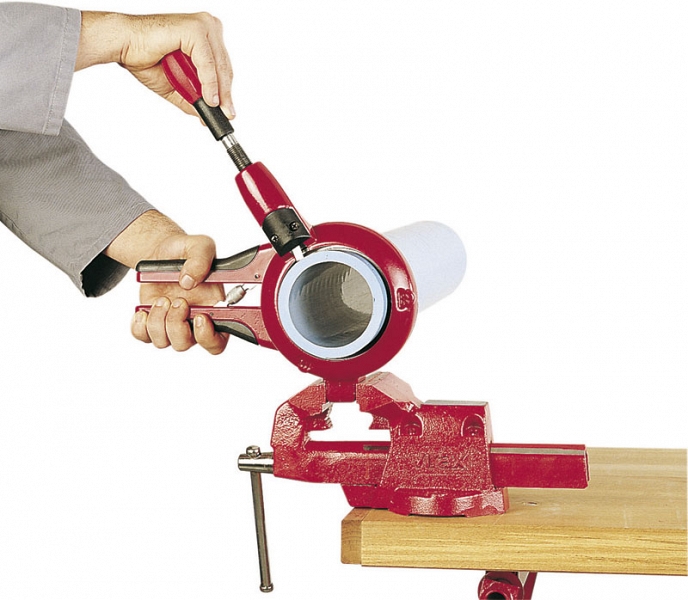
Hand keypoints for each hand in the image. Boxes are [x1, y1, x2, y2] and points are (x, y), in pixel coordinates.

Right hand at [76, 11, 234, 118]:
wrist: (123, 45)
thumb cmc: (143, 57)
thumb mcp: (176, 85)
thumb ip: (193, 98)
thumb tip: (208, 114)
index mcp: (205, 36)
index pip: (223, 67)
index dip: (226, 91)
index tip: (228, 111)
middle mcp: (207, 26)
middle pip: (224, 67)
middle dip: (225, 94)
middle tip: (226, 115)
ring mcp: (202, 25)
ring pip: (218, 66)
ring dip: (218, 91)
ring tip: (214, 109)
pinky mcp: (194, 28)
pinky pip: (207, 63)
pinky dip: (209, 82)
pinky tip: (209, 98)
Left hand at [105, 210, 228, 353]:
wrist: (163, 251)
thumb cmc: (187, 251)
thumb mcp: (200, 245)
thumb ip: (201, 260)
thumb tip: (189, 280)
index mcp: (213, 309)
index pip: (217, 341)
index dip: (208, 337)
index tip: (200, 317)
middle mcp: (193, 321)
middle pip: (186, 344)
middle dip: (177, 325)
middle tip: (177, 301)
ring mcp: (172, 323)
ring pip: (163, 341)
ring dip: (158, 321)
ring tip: (161, 299)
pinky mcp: (152, 321)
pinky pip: (143, 336)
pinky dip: (140, 326)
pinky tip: (144, 310)